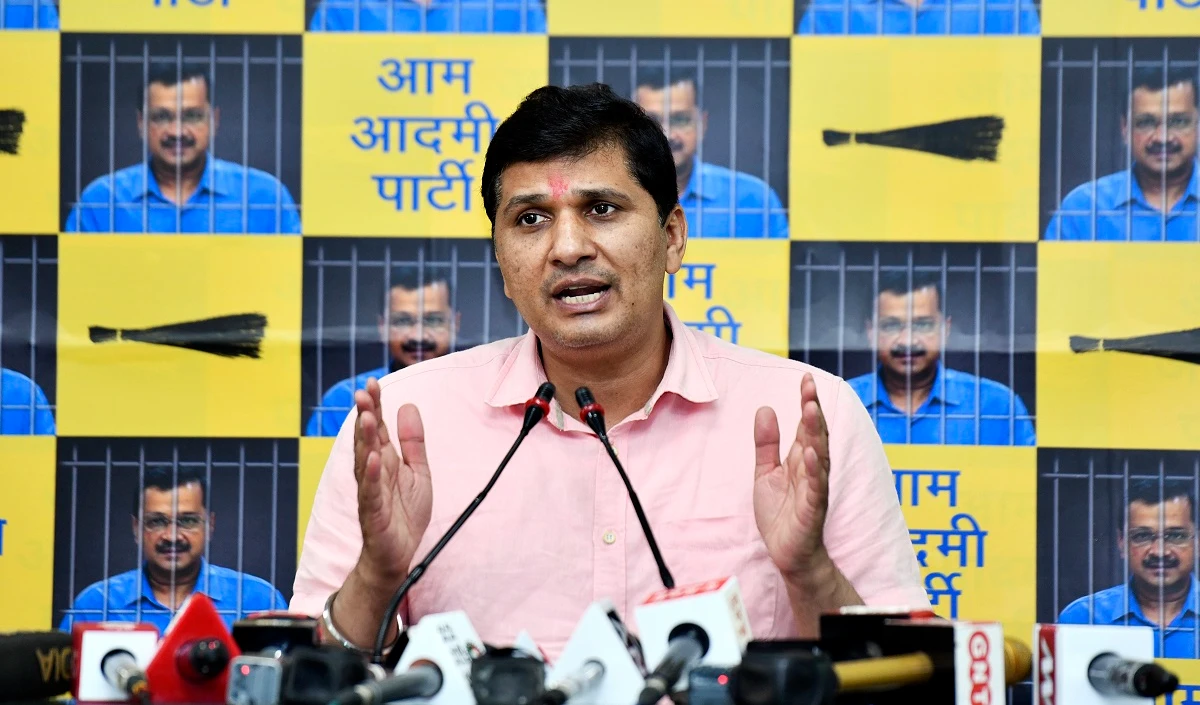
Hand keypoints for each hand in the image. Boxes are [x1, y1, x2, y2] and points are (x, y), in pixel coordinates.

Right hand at [352, 378, 432, 586]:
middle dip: (364, 416)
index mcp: (385, 460)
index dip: (375, 406)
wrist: (399, 555)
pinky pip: (371, 491)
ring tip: (364, 417)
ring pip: (365, 461)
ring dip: (364, 439)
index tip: (372, 383)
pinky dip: (372, 474)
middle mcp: (374, 472)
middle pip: (367, 439)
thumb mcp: (417, 472)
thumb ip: (413, 442)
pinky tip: (374, 458)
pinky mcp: (373, 513)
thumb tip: (407, 405)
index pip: (377, 428)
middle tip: (363, 393)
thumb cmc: (404, 514)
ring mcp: (371, 491)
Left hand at [753, 372, 831, 581]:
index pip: (806, 425)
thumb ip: (766, 443)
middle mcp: (812, 469)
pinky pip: (816, 486)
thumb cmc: (781, 514)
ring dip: (816, 432)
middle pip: (815, 434)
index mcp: (801, 459)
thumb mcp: (765, 472)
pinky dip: (815, 469)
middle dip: (813, 409)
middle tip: (809, 385)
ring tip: (811, 409)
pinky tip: (812, 452)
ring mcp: (814, 487)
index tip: (805, 378)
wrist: (787, 554)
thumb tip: (766, 408)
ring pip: (819, 455)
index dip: (806, 402)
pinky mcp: (812, 508)